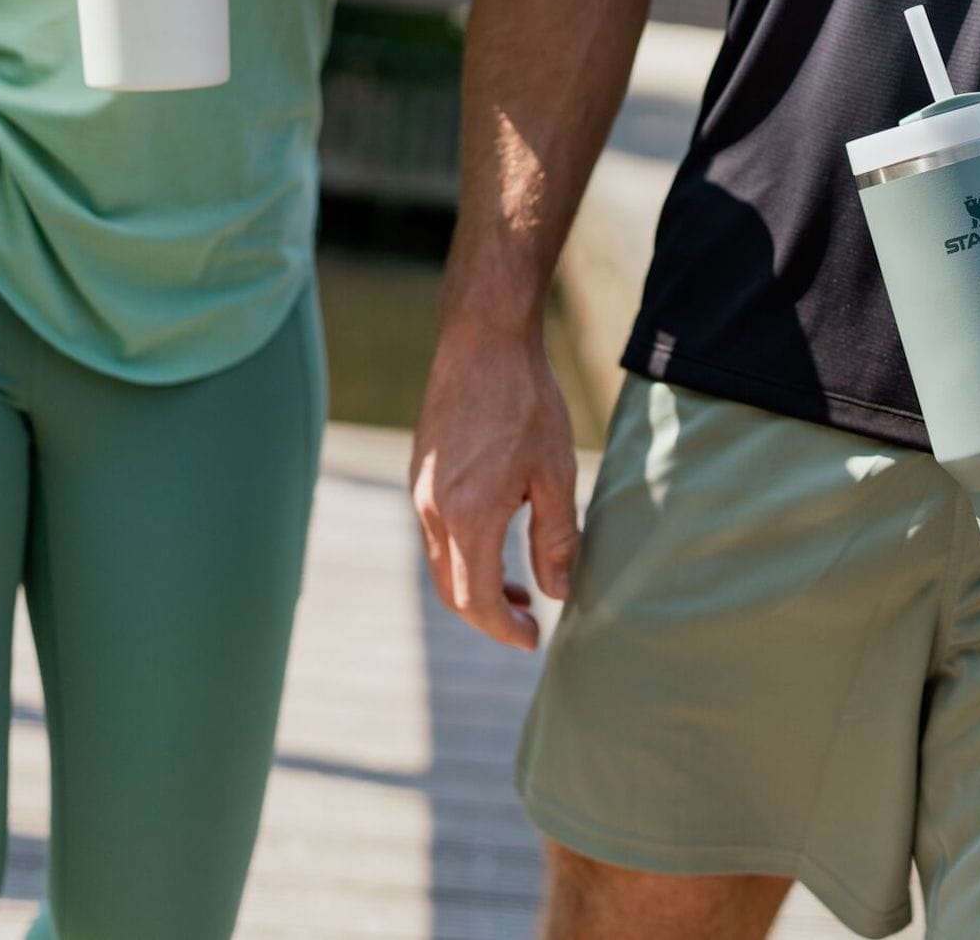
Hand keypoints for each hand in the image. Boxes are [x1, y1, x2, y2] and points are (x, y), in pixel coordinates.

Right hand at [408, 321, 580, 650]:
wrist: (483, 342)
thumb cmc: (526, 402)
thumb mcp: (556, 473)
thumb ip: (557, 539)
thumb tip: (560, 593)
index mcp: (467, 516)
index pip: (477, 600)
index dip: (504, 628)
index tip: (533, 639)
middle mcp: (431, 510)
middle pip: (451, 590)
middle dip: (488, 615)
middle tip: (527, 619)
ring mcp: (419, 491)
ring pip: (440, 563)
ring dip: (475, 583)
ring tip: (518, 583)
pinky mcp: (420, 473)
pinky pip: (435, 532)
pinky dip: (462, 552)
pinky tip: (497, 536)